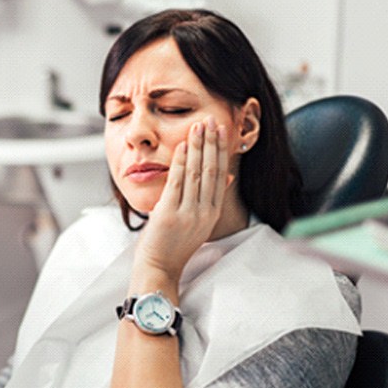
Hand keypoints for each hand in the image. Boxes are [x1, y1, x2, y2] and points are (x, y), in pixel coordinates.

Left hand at [131, 116, 229, 287]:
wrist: (160, 267)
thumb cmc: (174, 244)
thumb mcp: (200, 222)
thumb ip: (211, 199)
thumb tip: (228, 176)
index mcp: (212, 213)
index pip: (221, 175)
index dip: (221, 151)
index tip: (221, 131)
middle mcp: (204, 212)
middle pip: (212, 170)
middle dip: (212, 143)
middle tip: (212, 121)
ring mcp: (188, 213)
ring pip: (196, 173)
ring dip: (198, 147)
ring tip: (198, 126)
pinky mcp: (170, 214)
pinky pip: (177, 183)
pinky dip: (181, 162)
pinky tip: (183, 146)